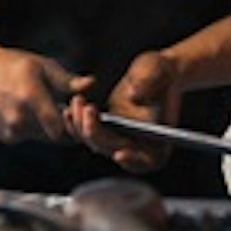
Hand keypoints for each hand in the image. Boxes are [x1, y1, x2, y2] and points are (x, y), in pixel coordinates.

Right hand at [0, 44, 92, 143]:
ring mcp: (10, 131)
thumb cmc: (9, 65)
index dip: (74, 122)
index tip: (76, 108)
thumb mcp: (41, 66)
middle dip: (67, 125)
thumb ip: (67, 81)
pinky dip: (36, 128)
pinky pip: (30, 137)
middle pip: (56, 136)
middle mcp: (19, 119)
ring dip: (51, 127)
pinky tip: (31, 111)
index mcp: (31, 98)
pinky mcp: (6, 137)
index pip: (62, 127)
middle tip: (68, 109)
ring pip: (44, 138)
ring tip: (49, 106)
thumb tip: (92, 84)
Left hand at [66, 51, 182, 173]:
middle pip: (115, 151)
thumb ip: (148, 83)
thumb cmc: (160, 70)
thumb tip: (134, 96)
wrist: (151, 69)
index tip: (120, 153)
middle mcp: (138, 143)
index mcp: (159, 137)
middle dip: (97, 134)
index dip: (134, 161)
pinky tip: (70, 109)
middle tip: (89, 109)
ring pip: (96, 144)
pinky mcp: (106, 129)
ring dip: (82, 127)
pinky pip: (88, 134)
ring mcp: (120, 138)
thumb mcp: (157, 69)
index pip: (149, 160)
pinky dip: (77, 125)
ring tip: (78, 101)